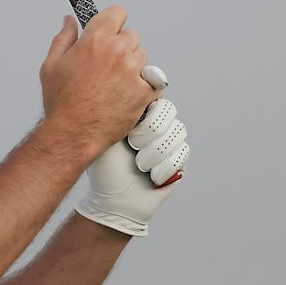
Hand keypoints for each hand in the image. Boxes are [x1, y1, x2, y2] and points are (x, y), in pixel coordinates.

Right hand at [39, 7, 161, 158]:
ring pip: (143, 57)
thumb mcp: (51, 65)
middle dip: (121, 46)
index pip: (117, 13)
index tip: (110, 30)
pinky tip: (127, 95)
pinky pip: (153, 81)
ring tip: (114, 84)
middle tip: (107, 66)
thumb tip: (69, 21)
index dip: (112, 21)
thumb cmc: (61, 102)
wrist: (73, 133)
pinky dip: (145, 87)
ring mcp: (134, 72)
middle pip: (131, 36)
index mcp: (95, 40)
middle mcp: (118, 52)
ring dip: (133, 66)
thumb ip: (64, 38)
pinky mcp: (145, 92)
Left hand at [75, 98, 189, 235]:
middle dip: (150, 131)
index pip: (152, 94)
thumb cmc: (103, 167)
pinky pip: (182, 153)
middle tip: (133, 145)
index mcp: (135, 113)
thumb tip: (126, 82)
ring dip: (155, 153)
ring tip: (138, 165)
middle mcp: (153, 123)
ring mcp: (167, 140)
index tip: (139, 115)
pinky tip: (151, 176)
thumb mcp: (104, 135)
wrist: (113, 201)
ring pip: (176, 132)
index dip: (149, 103)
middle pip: (167, 110)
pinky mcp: (179, 158)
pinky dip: (164, 167)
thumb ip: (116, 110)